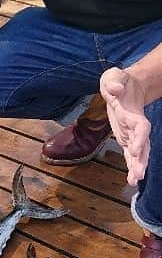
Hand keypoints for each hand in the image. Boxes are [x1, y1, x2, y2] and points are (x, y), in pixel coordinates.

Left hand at [100, 67, 149, 185]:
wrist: (129, 86)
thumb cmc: (120, 81)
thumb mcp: (114, 76)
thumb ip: (114, 82)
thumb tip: (115, 89)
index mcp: (132, 112)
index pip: (140, 127)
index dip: (140, 138)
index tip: (136, 150)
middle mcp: (135, 125)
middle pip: (142, 144)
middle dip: (141, 159)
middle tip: (139, 174)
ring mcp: (132, 133)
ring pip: (138, 152)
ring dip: (137, 166)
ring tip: (135, 180)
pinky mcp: (126, 137)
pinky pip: (130, 154)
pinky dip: (131, 165)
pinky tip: (132, 179)